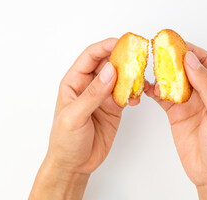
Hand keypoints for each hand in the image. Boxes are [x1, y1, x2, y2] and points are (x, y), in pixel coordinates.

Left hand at [29, 38, 138, 199]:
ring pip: (120, 77)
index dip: (106, 47)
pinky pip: (127, 94)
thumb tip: (111, 70)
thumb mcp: (76, 115)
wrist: (75, 164)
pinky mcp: (114, 107)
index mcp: (74, 81)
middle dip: (123, 58)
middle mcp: (90, 85)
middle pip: (108, 63)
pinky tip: (136, 99)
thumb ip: (94, 93)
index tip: (122, 42)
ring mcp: (103, 96)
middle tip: (138, 56)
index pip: (91, 56)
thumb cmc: (65, 140)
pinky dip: (134, 93)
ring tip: (140, 78)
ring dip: (131, 76)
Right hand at [144, 43, 206, 198]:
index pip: (204, 61)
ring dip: (162, 73)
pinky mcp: (176, 114)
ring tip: (149, 67)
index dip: (189, 50)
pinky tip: (147, 87)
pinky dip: (154, 90)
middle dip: (172, 58)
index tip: (173, 42)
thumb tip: (191, 61)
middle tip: (157, 51)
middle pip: (186, 68)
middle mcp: (205, 93)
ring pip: (173, 81)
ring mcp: (189, 103)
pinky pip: (163, 97)